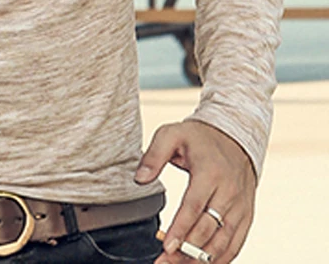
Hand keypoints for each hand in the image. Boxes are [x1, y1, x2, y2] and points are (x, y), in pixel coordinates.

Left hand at [135, 120, 255, 263]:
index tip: (166, 247)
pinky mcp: (246, 216)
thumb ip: (154, 155)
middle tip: (165, 261)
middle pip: (208, 229)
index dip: (180, 229)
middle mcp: (229, 192)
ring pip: (224, 242)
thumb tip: (139, 179)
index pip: (194, 207)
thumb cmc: (198, 138)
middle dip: (186, 249)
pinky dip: (222, 259)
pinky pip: (236, 243)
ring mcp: (241, 206)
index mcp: (211, 172)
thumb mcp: (171, 134)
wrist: (234, 138)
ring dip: (202, 259)